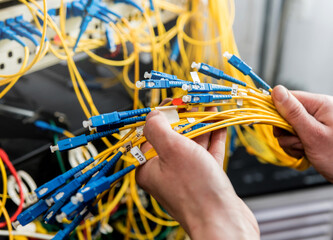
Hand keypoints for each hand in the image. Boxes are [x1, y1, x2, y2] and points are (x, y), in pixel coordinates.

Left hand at [135, 108, 258, 239]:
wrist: (224, 222)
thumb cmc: (196, 190)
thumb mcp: (172, 149)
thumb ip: (158, 128)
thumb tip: (153, 114)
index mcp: (149, 168)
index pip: (151, 135)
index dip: (162, 116)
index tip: (173, 102)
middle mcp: (165, 173)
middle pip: (173, 138)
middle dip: (185, 118)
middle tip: (194, 102)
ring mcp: (186, 176)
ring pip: (192, 144)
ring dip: (202, 125)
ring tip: (209, 107)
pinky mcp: (205, 180)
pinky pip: (207, 154)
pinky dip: (213, 138)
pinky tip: (219, 123)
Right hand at [272, 85, 332, 181]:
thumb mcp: (313, 134)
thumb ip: (293, 112)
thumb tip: (277, 90)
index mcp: (320, 104)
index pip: (288, 97)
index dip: (278, 111)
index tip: (279, 127)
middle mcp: (318, 110)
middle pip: (285, 114)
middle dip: (286, 132)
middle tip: (298, 142)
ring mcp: (315, 123)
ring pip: (287, 128)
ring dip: (290, 142)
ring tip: (304, 149)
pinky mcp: (312, 133)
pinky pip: (293, 136)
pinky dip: (295, 146)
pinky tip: (305, 152)